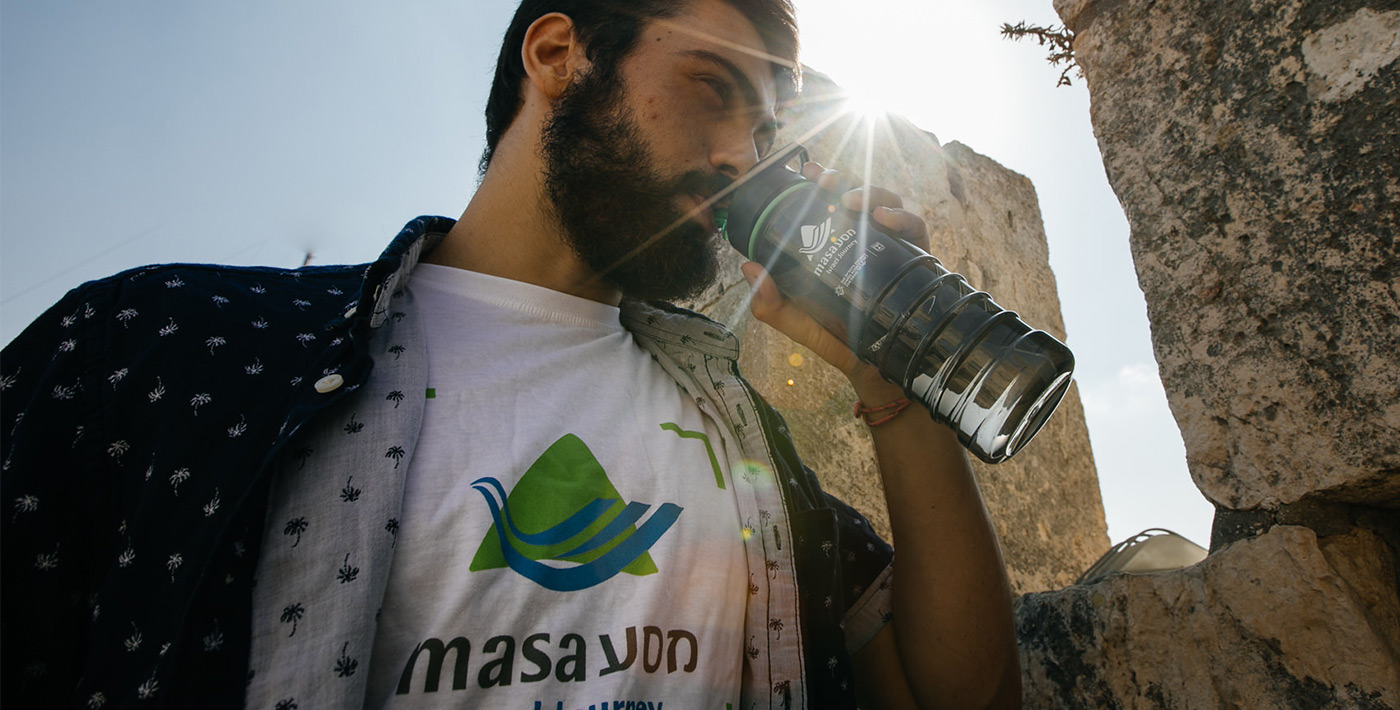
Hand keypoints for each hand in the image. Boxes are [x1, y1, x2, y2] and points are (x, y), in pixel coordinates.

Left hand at [740, 162, 930, 393]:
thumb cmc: (833, 336)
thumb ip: (769, 300)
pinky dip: (903, 218)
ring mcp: (893, 247)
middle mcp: (865, 238)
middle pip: (860, 193)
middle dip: (844, 178)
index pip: (830, 201)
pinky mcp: (917, 260)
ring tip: (853, 201)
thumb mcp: (795, 318)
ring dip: (872, 193)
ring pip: (889, 203)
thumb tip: (747, 268)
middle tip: (826, 180)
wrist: (872, 368)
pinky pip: (916, 229)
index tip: (807, 171)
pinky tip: (885, 219)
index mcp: (836, 242)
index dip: (822, 180)